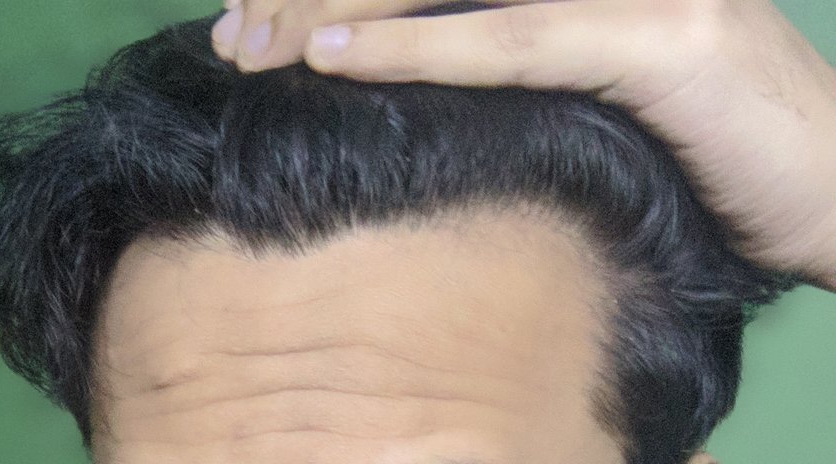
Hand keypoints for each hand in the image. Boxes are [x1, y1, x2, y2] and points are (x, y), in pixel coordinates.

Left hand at [211, 0, 835, 290]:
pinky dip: (413, 48)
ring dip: (333, 11)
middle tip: (234, 35)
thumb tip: (392, 55)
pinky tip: (329, 59)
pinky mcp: (663, 38)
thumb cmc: (704, 137)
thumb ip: (510, 45)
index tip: (259, 12)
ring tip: (252, 47)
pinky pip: (509, 38)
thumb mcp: (594, 73)